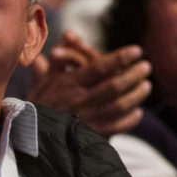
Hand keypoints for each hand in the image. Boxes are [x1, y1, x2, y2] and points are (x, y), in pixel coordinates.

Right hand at [28, 30, 150, 136]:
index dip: (120, 58)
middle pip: (114, 86)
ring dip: (136, 95)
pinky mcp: (91, 136)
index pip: (99, 68)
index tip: (136, 51)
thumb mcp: (43, 83)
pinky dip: (129, 120)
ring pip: (118, 105)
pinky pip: (116, 127)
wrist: (29, 140)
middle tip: (147, 66)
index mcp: (69, 85)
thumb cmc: (37, 108)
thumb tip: (67, 36)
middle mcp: (79, 101)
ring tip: (147, 85)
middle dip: (133, 75)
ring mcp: (87, 120)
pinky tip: (137, 112)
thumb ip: (59, 61)